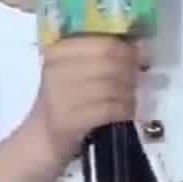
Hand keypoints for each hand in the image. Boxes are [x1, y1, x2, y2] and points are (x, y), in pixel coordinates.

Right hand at [27, 36, 143, 163]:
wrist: (42, 138)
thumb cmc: (64, 102)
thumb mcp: (73, 72)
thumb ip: (101, 57)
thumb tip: (139, 48)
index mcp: (57, 52)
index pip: (102, 43)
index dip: (127, 50)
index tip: (137, 58)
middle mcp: (56, 70)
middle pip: (109, 62)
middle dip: (130, 71)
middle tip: (136, 81)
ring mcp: (61, 96)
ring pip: (112, 86)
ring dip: (129, 93)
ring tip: (130, 99)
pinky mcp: (69, 120)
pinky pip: (109, 109)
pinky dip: (123, 110)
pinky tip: (125, 112)